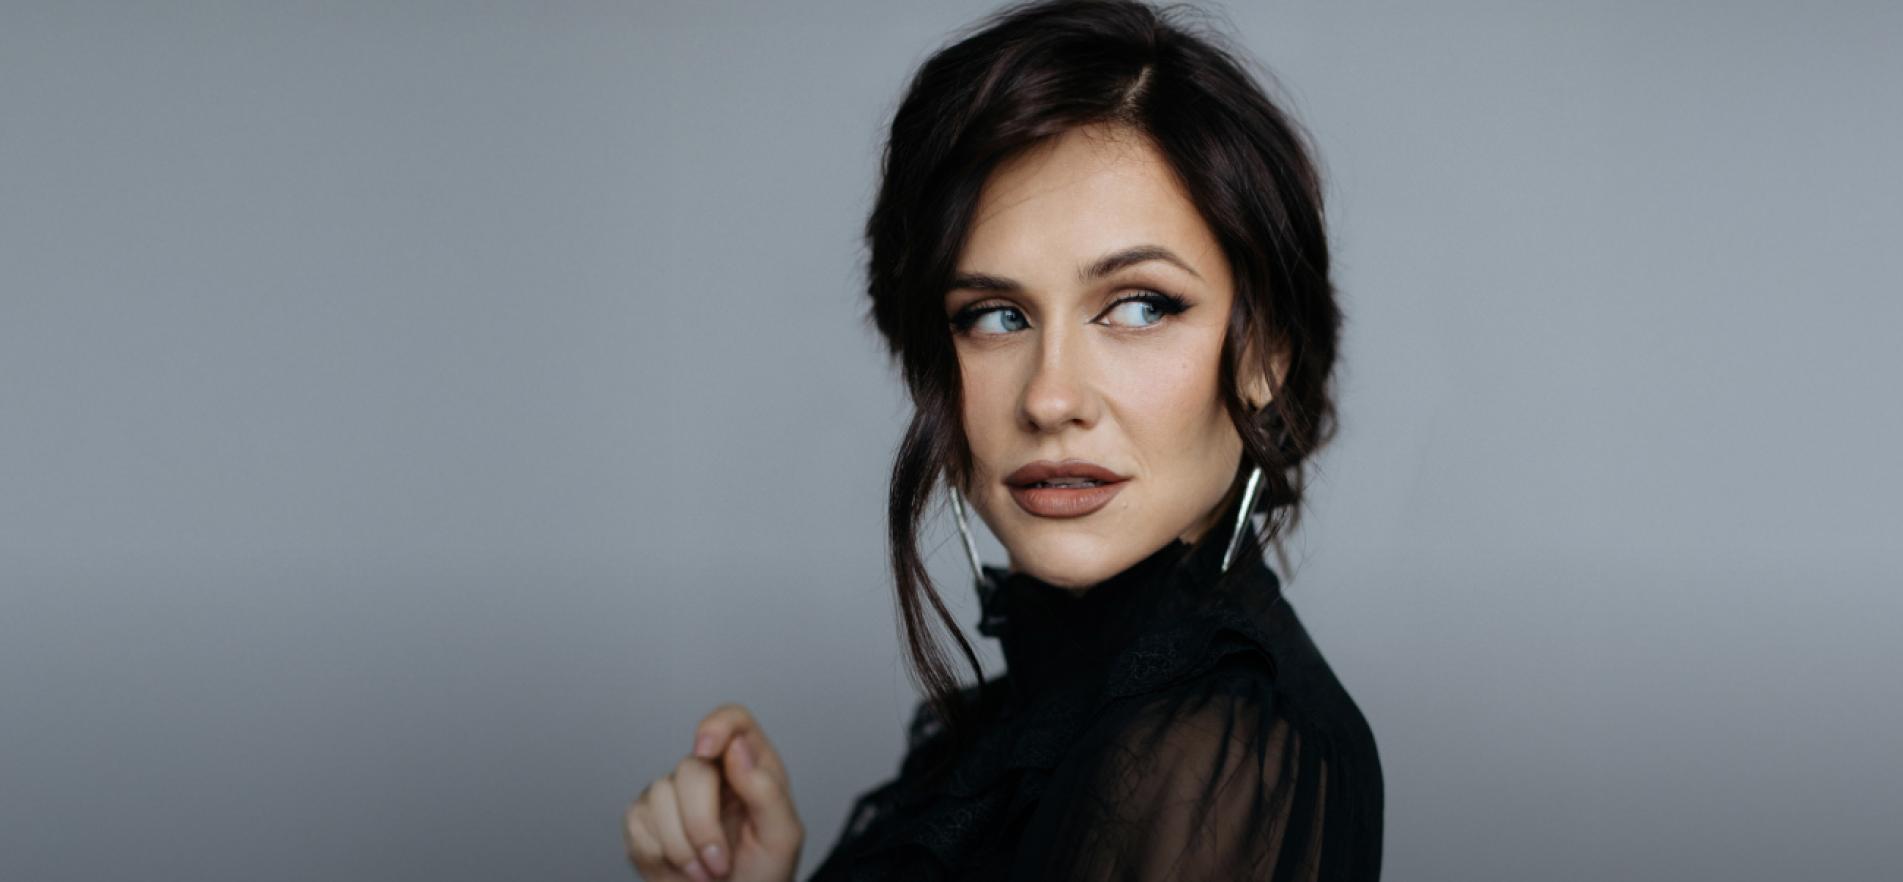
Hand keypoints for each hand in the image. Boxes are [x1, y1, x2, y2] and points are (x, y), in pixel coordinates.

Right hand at [625, 703, 803, 881]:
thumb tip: (737, 747)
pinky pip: (637, 821)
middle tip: (719, 864)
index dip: (717, 725)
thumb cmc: (762, 875)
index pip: (733, 721)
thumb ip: (767, 791)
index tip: (706, 751)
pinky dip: (658, 854)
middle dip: (702, 824)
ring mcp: (673, 794)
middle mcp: (710, 774)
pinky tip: (679, 869)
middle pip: (691, 768)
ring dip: (682, 847)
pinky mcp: (644, 819)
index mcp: (751, 768)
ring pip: (658, 795)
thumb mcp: (782, 837)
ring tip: (704, 873)